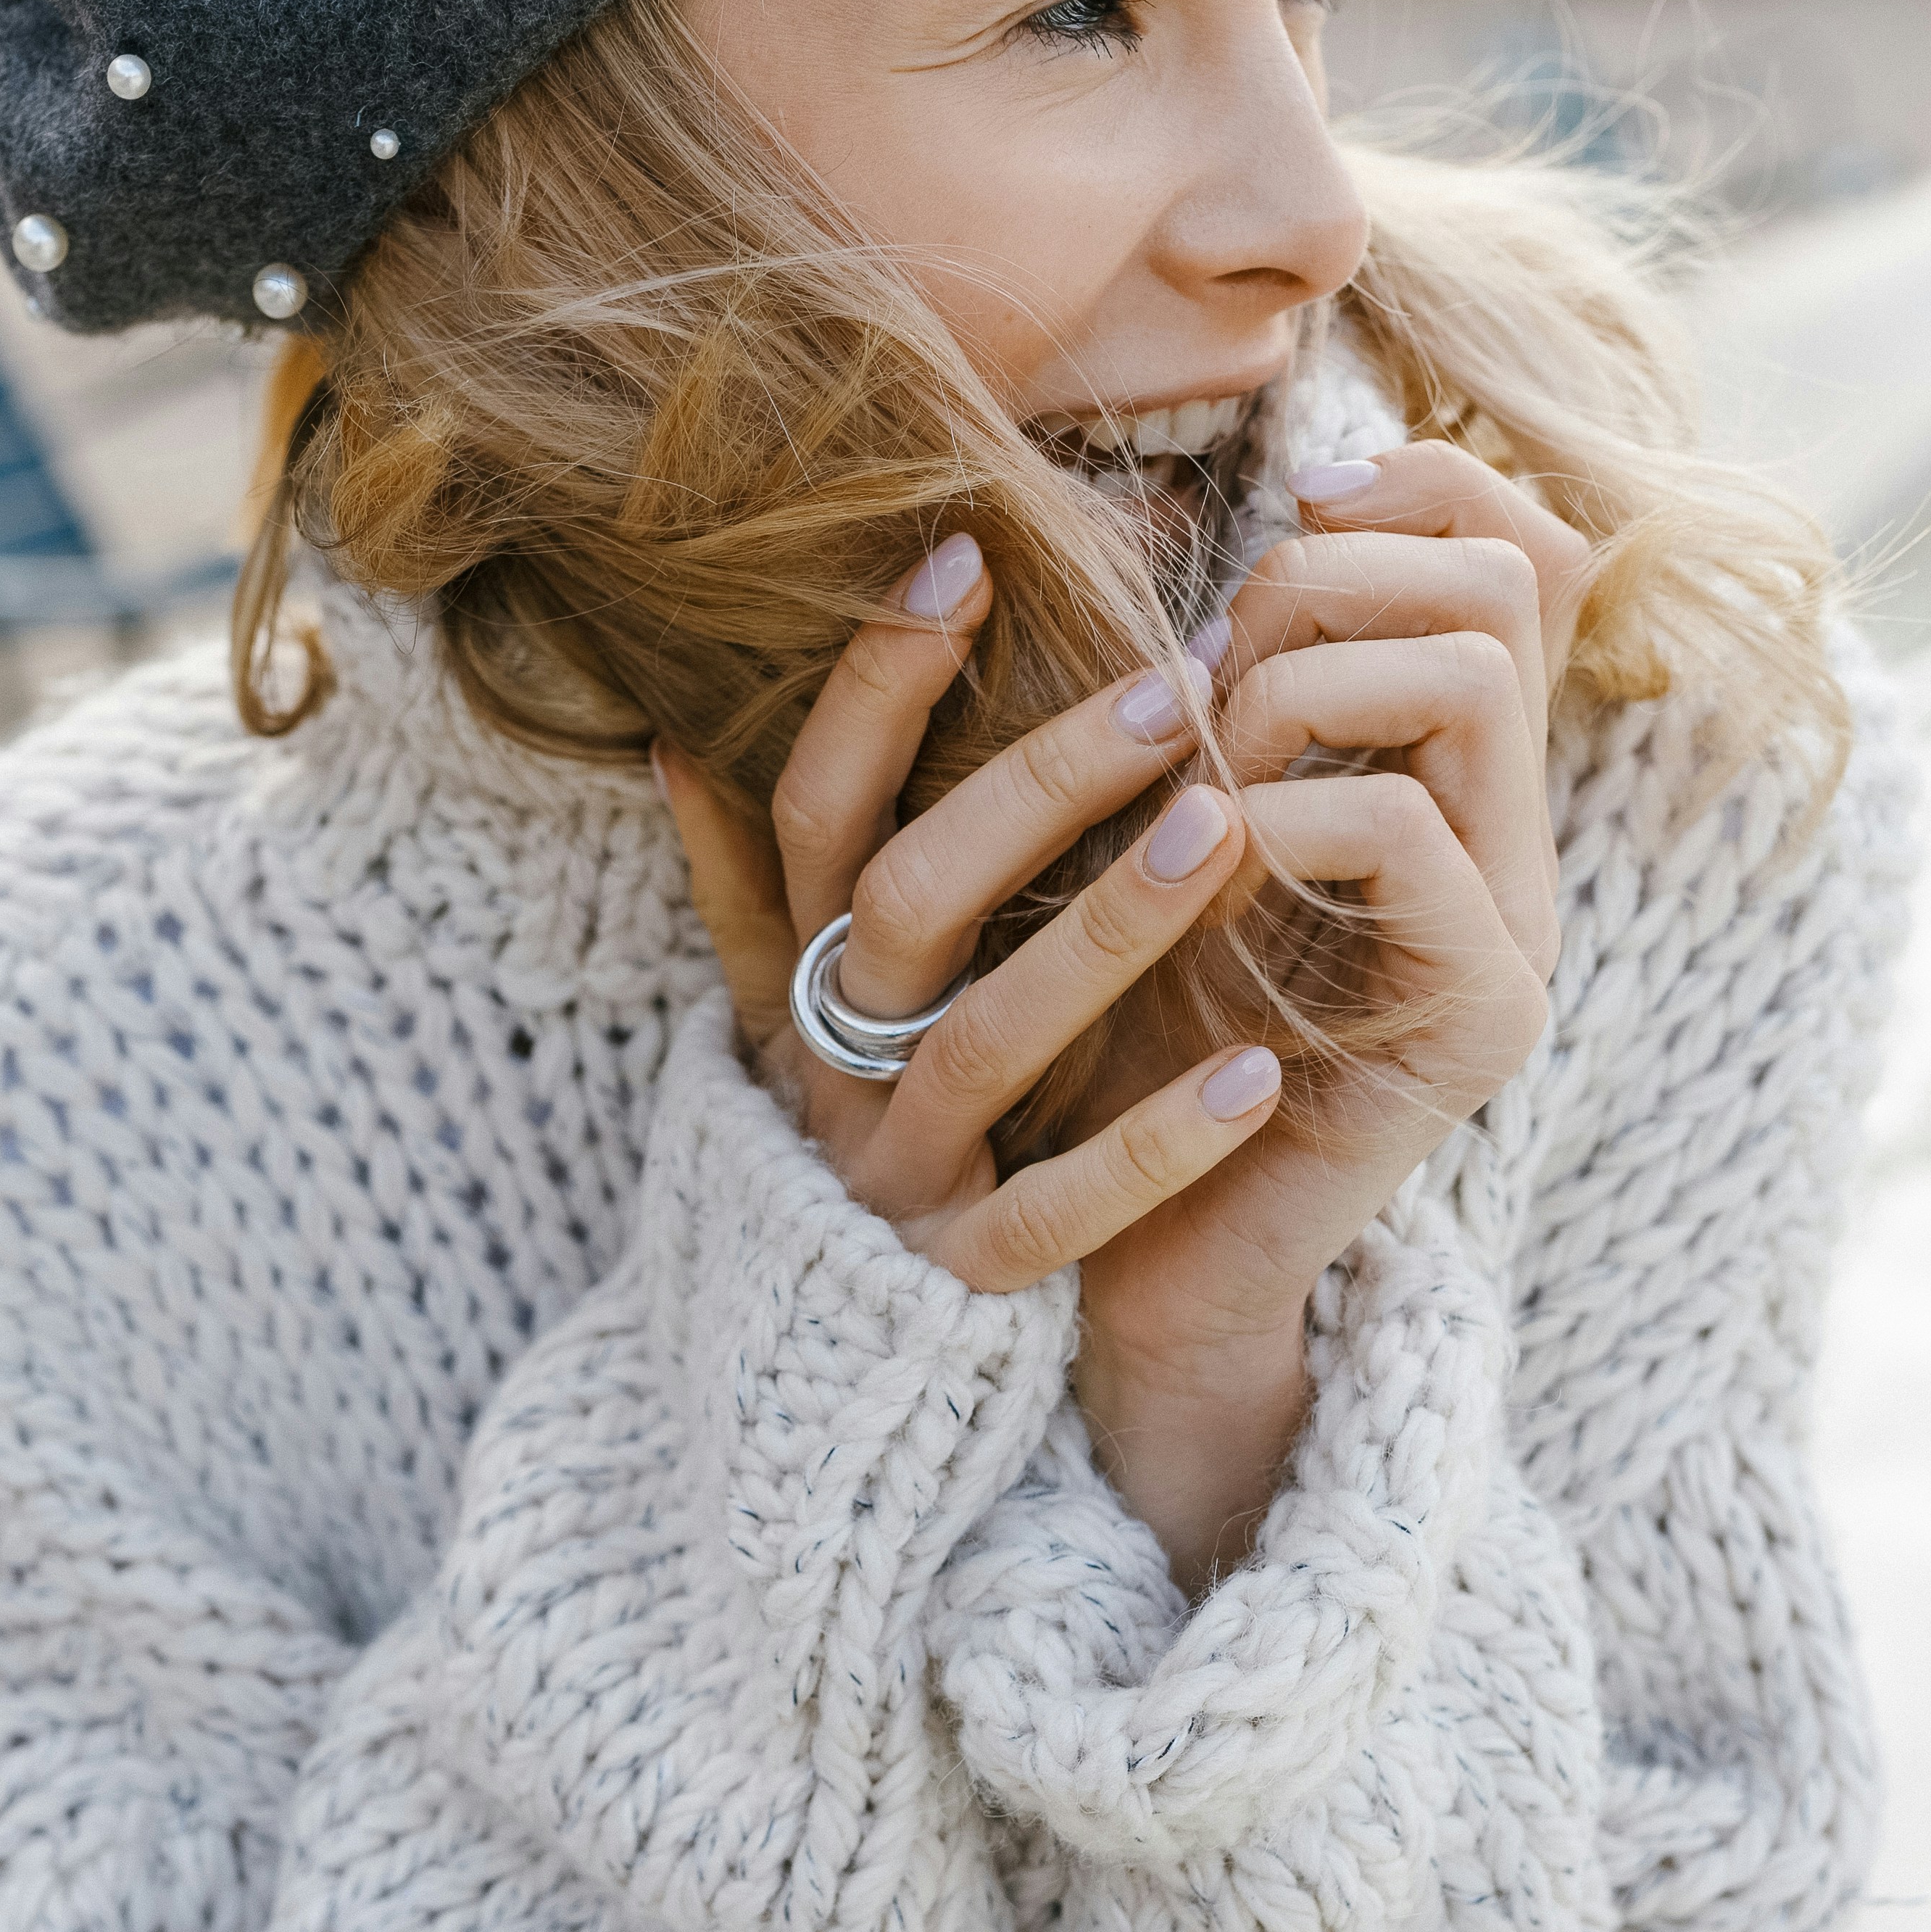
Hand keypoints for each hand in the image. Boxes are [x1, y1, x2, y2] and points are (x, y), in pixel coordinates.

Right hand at [654, 535, 1286, 1299]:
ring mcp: (895, 1176)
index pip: (818, 810)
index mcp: (799, 981)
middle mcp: (831, 1068)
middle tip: (1165, 685)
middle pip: (906, 904)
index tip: (968, 555)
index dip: (876, 686)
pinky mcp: (961, 1282)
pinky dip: (1152, 1148)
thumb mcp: (775, 1016)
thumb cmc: (844, 1140)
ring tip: (1223, 829)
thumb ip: (742, 886)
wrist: (818, 1375)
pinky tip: (1255, 1075)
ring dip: (1104, 932)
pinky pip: (1054, 1213)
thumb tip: (675, 732)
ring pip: (984, 1042)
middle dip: (1030, 787)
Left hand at [1071, 441, 1588, 1574]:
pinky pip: (1401, 833)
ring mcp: (1515, 930)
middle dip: (1322, 592)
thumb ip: (1213, 693)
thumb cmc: (1129, 1037)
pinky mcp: (1478, 1020)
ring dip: (1292, 697)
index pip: (1520, 545)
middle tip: (1203, 692)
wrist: (1147, 1259)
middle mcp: (1517, 840)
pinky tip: (1200, 878)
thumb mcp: (1162, 829)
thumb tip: (1196, 515)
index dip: (1409, 483)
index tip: (1275, 510)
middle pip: (1503, 583)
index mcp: (1460, 780)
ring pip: (1463, 681)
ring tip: (1194, 791)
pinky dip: (1275, 821)